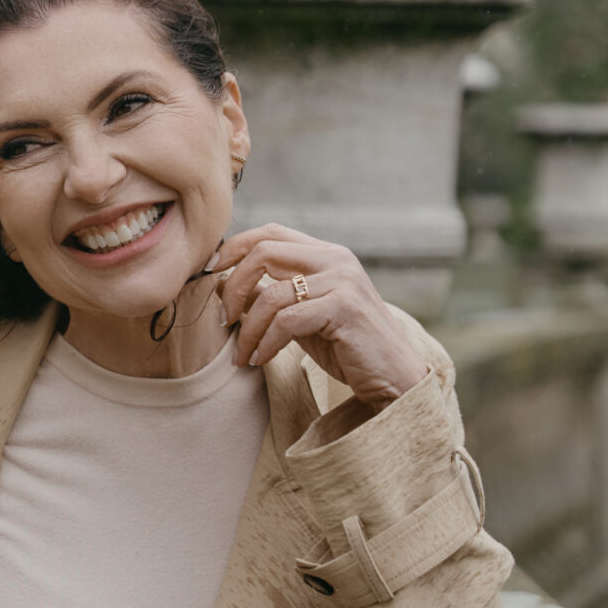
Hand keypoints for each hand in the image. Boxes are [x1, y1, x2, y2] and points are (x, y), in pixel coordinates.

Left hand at [216, 226, 429, 411]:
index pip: (270, 233)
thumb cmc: (347, 346)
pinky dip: (266, 342)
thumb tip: (225, 286)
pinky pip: (287, 321)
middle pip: (264, 251)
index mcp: (327, 254)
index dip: (234, 247)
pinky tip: (260, 359)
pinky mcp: (344, 309)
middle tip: (222, 320)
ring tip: (241, 354)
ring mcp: (342, 282)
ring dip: (247, 328)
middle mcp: (336, 260)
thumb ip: (272, 298)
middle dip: (233, 285)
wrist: (395, 375)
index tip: (211, 272)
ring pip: (271, 294)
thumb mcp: (303, 317)